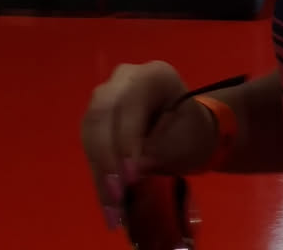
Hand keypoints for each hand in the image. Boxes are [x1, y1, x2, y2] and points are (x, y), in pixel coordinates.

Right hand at [80, 62, 219, 229]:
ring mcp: (106, 97)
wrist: (188, 134)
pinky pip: (90, 145)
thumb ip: (156, 152)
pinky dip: (98, 175)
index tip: (131, 178)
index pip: (129, 105)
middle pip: (102, 115)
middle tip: (116, 196)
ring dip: (99, 172)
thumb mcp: (183, 141)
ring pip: (91, 132)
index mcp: (153, 75)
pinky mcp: (97, 120)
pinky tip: (107, 202)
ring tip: (111, 208)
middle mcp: (123, 79)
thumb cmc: (191, 134)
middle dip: (107, 159)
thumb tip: (128, 173)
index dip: (126, 142)